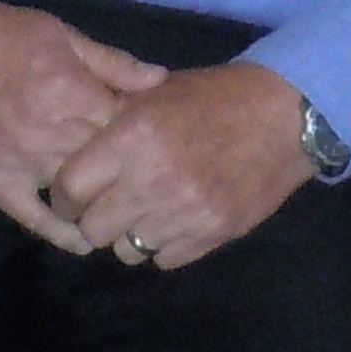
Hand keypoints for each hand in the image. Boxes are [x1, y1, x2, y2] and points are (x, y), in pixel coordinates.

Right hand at [0, 0, 164, 251]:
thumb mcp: (57, 33)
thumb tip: (161, 81)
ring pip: (79, 193)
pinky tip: (83, 240)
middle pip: (108, 162)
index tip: (156, 135)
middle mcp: (48, 131)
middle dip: (130, 166)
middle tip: (146, 171)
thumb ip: (110, 62)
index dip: (145, 130)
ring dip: (103, 199)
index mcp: (69, 90)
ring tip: (124, 205)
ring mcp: (20, 162)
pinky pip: (34, 218)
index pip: (128, 124)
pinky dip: (62, 233)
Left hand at [46, 62, 313, 268]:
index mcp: (133, 136)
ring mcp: (185, 211)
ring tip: (145, 211)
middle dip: (94, 219)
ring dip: (130, 234)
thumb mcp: (157, 92)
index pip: (71, 187)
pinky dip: (163, 244)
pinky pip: (164, 259)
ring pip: (127, 251)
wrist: (285, 116)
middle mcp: (153, 178)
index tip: (72, 195)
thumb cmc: (215, 97)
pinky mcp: (213, 234)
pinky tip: (175, 219)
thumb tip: (72, 140)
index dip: (64, 195)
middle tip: (107, 206)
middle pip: (93, 229)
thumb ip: (114, 119)